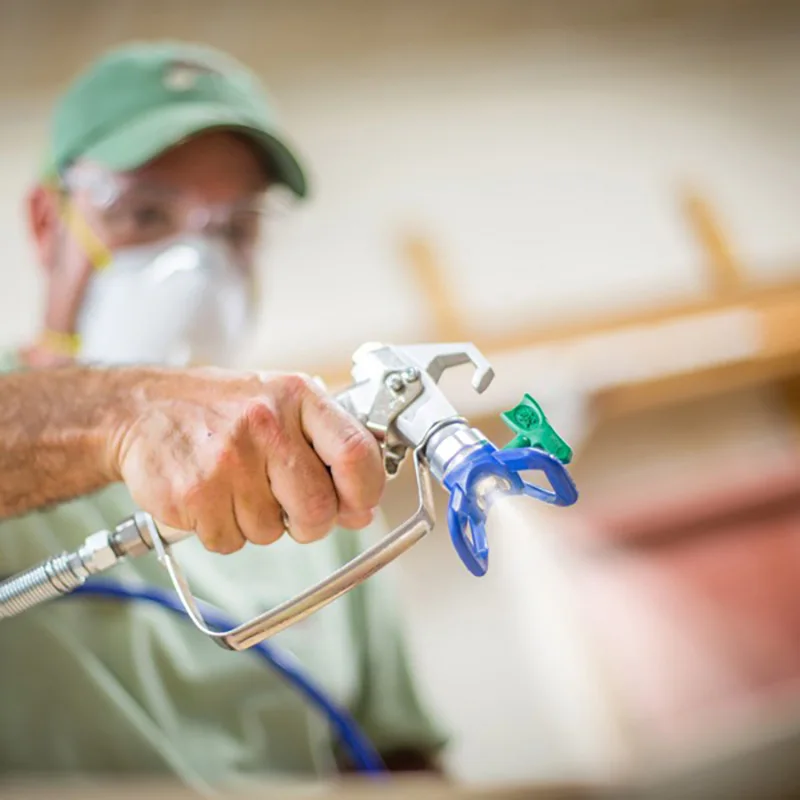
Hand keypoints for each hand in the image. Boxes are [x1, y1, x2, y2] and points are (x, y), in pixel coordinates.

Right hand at [109, 368, 384, 553]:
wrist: (143, 409)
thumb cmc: (221, 409)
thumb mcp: (282, 404)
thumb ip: (328, 448)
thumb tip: (360, 510)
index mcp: (297, 396)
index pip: (357, 453)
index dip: (365, 492)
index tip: (357, 505)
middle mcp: (265, 424)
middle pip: (317, 509)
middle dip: (307, 521)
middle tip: (285, 503)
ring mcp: (227, 460)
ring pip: (271, 533)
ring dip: (257, 522)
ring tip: (235, 484)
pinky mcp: (193, 494)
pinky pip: (229, 542)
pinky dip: (222, 530)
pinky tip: (210, 495)